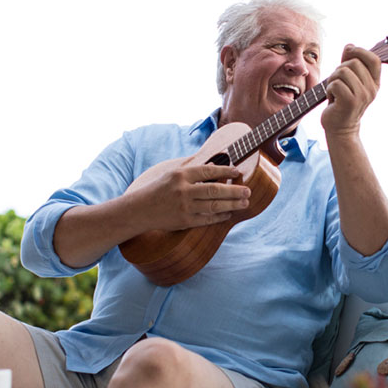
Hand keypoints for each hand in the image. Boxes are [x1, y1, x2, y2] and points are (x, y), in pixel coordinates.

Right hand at [129, 161, 250, 231]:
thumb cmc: (158, 189)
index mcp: (180, 175)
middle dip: (234, 191)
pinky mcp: (184, 221)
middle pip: (214, 190)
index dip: (225, 170)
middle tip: (248, 191)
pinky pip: (207, 219)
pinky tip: (228, 213)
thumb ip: (193, 171)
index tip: (237, 171)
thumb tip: (215, 166)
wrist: (140, 210)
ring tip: (244, 202)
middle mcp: (183, 190)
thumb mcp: (172, 174)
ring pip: (214, 205)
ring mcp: (184, 207)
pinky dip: (219, 216)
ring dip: (232, 204)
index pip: (208, 171)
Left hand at [320, 44, 380, 138]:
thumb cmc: (343, 102)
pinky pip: (335, 83)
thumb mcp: (349, 81)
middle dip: (340, 68)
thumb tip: (350, 46)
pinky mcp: (350, 102)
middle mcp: (372, 89)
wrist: (340, 128)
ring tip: (334, 90)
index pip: (374, 59)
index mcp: (375, 83)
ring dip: (333, 79)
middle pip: (353, 62)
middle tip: (337, 82)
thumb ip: (350, 63)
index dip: (361, 51)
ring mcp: (362, 96)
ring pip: (342, 72)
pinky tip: (332, 98)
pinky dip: (329, 89)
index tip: (349, 52)